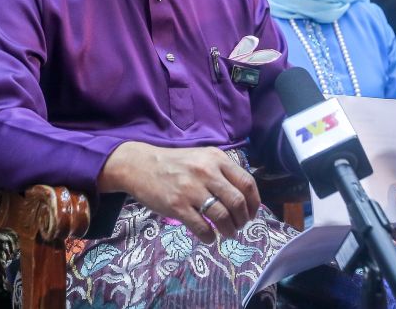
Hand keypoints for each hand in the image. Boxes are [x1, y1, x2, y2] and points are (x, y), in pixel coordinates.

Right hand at [99, 142, 259, 244]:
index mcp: (216, 159)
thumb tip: (244, 197)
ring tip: (227, 233)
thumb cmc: (175, 164)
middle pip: (237, 202)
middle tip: (239, 226)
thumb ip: (222, 172)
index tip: (251, 214)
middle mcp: (206, 172)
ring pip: (222, 217)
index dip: (254, 203)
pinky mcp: (177, 206)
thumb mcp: (202, 158)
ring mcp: (191, 189)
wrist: (140, 166)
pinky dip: (210, 237)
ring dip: (229, 230)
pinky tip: (209, 237)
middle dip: (242, 220)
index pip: (247, 183)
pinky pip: (202, 227)